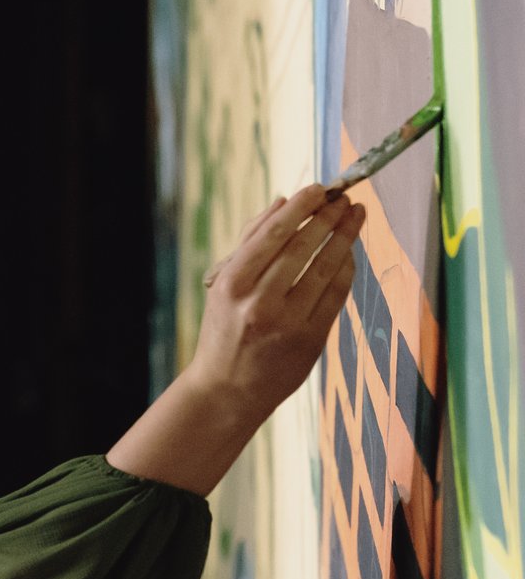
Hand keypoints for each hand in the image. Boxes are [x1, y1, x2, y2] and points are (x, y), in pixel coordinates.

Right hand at [185, 184, 363, 423]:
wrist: (227, 389)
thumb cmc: (224, 330)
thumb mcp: (222, 286)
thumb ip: (250, 242)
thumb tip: (282, 202)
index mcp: (231, 284)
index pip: (274, 234)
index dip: (302, 207)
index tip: (320, 188)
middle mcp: (259, 302)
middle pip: (303, 247)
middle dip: (329, 217)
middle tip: (345, 198)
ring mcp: (287, 322)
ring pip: (325, 268)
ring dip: (345, 237)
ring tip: (356, 216)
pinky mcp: (311, 340)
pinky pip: (337, 295)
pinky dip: (347, 268)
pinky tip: (350, 252)